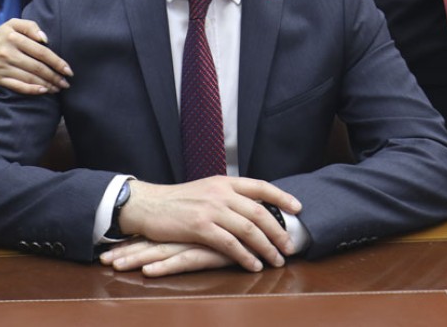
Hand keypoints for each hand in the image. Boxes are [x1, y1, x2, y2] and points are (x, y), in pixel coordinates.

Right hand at [0, 18, 71, 93]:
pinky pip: (18, 86)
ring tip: (58, 87)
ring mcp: (3, 67)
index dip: (57, 62)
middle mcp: (8, 53)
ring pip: (30, 78)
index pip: (41, 52)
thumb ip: (30, 26)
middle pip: (38, 67)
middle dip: (55, 76)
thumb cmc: (0, 37)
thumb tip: (45, 39)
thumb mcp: (13, 24)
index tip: (68, 70)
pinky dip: (32, 90)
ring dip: (47, 85)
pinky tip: (43, 91)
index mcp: (14, 37)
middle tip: (66, 83)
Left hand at [100, 239, 232, 276]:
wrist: (270, 224)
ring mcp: (198, 241)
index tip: (107, 251)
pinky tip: (149, 272)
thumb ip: (199, 234)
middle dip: (128, 251)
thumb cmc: (243, 229)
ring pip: (162, 251)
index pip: (154, 235)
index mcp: (188, 228)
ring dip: (137, 258)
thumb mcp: (218, 231)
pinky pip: (184, 261)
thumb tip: (179, 242)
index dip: (131, 243)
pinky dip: (165, 267)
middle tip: (103, 260)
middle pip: (152, 243)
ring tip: (116, 266)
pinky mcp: (210, 250)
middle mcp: (189, 232)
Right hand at [119, 177, 300, 272]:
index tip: (298, 208)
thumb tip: (251, 208)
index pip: (261, 186)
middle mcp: (221, 192)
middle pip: (259, 212)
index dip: (282, 197)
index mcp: (224, 181)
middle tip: (290, 246)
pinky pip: (230, 244)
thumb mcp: (205, 190)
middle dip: (278, 231)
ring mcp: (211, 209)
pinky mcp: (200, 227)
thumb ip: (227, 196)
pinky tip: (254, 265)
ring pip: (249, 229)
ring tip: (277, 260)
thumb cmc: (177, 201)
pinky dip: (245, 256)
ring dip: (267, 247)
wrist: (148, 204)